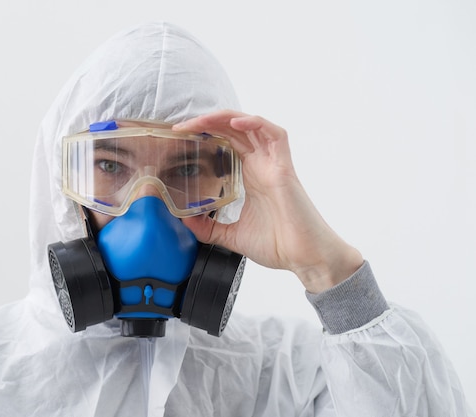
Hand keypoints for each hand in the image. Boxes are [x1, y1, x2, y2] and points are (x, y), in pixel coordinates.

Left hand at [173, 110, 362, 292]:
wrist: (304, 258)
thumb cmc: (279, 245)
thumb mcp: (230, 236)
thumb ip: (208, 229)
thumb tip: (185, 221)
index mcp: (250, 176)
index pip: (226, 143)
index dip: (206, 134)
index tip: (182, 137)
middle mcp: (262, 165)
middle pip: (234, 130)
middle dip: (208, 122)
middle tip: (183, 127)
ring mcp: (274, 164)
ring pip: (251, 126)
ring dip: (225, 118)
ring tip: (202, 120)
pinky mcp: (285, 168)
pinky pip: (274, 135)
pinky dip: (256, 123)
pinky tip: (235, 123)